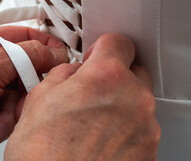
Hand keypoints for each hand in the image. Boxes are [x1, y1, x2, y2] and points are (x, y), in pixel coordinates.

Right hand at [5, 33, 160, 160]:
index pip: (119, 42)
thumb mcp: (40, 98)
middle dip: (115, 76)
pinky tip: (101, 140)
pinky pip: (141, 128)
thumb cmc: (43, 154)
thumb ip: (64, 74)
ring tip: (92, 123)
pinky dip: (126, 129)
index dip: (104, 46)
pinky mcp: (150, 152)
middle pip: (134, 71)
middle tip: (92, 92)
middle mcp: (133, 99)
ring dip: (121, 105)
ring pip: (138, 102)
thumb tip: (75, 72)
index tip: (98, 56)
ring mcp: (146, 128)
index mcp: (105, 77)